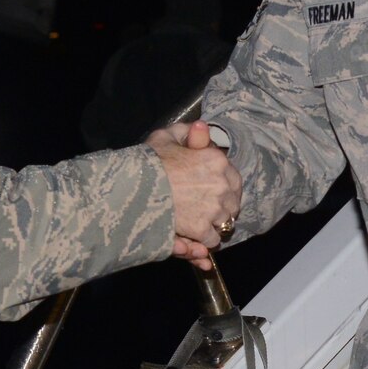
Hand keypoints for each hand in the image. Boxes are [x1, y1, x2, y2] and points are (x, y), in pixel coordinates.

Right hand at [148, 119, 240, 267]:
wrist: (133, 187)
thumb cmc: (147, 161)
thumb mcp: (166, 137)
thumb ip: (188, 132)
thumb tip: (202, 127)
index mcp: (217, 160)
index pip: (234, 179)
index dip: (225, 187)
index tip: (214, 193)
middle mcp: (221, 184)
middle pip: (233, 203)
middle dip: (223, 208)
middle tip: (208, 211)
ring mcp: (213, 209)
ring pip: (225, 222)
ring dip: (215, 224)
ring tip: (202, 224)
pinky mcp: (200, 229)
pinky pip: (212, 240)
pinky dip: (205, 241)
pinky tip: (196, 237)